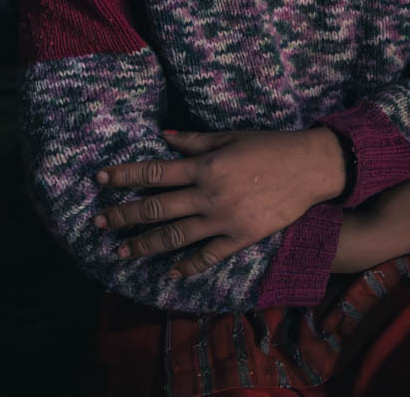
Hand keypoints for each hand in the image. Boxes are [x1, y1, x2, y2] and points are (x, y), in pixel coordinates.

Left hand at [92, 128, 346, 276]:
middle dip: (124, 216)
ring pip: (175, 236)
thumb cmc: (270, 146)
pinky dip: (187, 266)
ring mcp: (224, 219)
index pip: (154, 172)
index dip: (124, 176)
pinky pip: (208, 256)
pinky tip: (169, 272)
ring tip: (122, 252)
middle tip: (98, 223)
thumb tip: (163, 139)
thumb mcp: (230, 136)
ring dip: (144, 245)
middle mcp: (209, 195)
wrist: (310, 168)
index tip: (100, 180)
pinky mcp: (241, 237)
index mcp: (205, 166)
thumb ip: (195, 141)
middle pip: (157, 208)